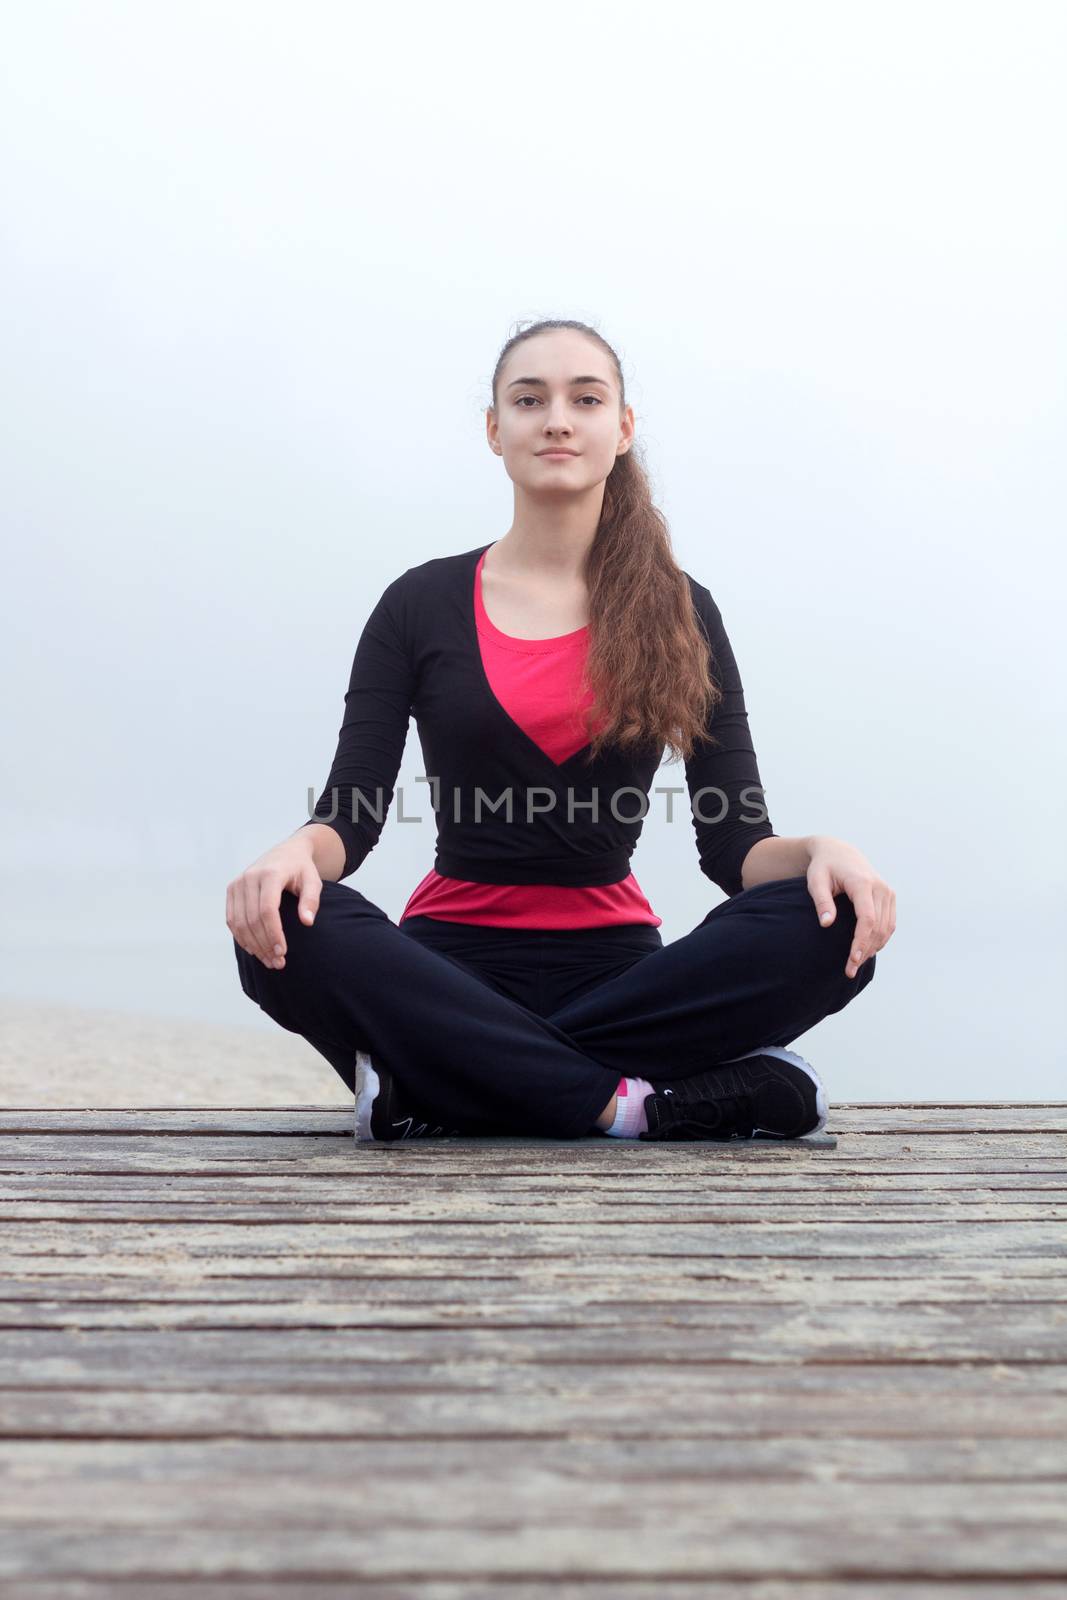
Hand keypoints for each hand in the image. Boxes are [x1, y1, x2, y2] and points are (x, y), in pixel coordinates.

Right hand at [226, 837, 321, 970]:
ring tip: (269, 960)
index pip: (267, 909)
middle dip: (264, 944)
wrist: (286, 853)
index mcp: (270, 874)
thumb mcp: (313, 881)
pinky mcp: (232, 890)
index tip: (283, 952)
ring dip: (252, 945)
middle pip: (251, 919)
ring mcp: (237, 883)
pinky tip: (255, 949)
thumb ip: (311, 900)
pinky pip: (231, 919)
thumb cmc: (302, 869)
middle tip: (278, 963)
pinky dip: (241, 937)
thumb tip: (307, 922)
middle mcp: (249, 878)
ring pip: (238, 922)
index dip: (273, 933)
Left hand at [806, 837, 895, 978]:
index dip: (861, 942)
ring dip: (873, 948)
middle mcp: (880, 888)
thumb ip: (821, 901)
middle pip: (878, 927)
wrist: (839, 852)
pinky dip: (880, 939)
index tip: (853, 960)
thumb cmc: (823, 867)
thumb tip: (826, 924)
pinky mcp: (889, 897)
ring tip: (856, 963)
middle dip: (865, 950)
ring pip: (886, 928)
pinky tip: (866, 950)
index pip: (867, 919)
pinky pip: (889, 923)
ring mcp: (888, 892)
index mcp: (862, 883)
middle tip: (850, 970)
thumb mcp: (816, 881)